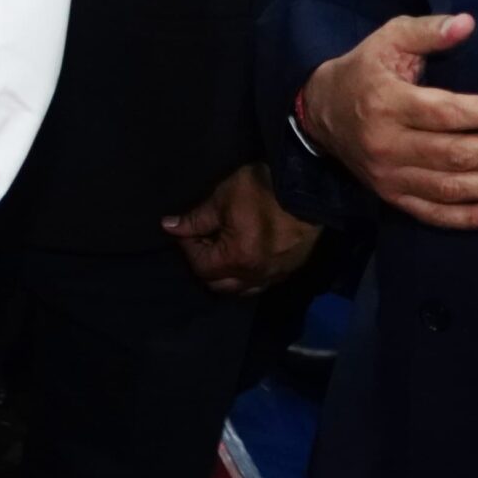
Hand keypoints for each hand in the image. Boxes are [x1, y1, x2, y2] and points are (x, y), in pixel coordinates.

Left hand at [163, 161, 321, 294]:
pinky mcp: (290, 270)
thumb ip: (195, 219)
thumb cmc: (262, 190)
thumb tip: (169, 227)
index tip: (187, 229)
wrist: (308, 188)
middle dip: (204, 265)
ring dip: (225, 276)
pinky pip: (261, 284)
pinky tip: (244, 260)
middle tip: (204, 241)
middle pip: (218, 284)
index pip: (200, 265)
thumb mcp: (222, 198)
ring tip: (223, 252)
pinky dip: (247, 277)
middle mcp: (255, 276)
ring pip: (240, 290)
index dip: (188, 247)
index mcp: (236, 259)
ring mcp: (274, 276)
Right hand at [301, 13, 477, 229]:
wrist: (320, 112)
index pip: (449, 113)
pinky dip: (471, 219)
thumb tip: (468, 24)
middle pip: (457, 154)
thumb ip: (427, 31)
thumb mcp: (388, 39)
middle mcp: (388, 144)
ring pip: (451, 187)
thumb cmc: (365, 70)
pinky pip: (434, 215)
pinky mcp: (391, 197)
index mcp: (388, 102)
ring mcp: (389, 176)